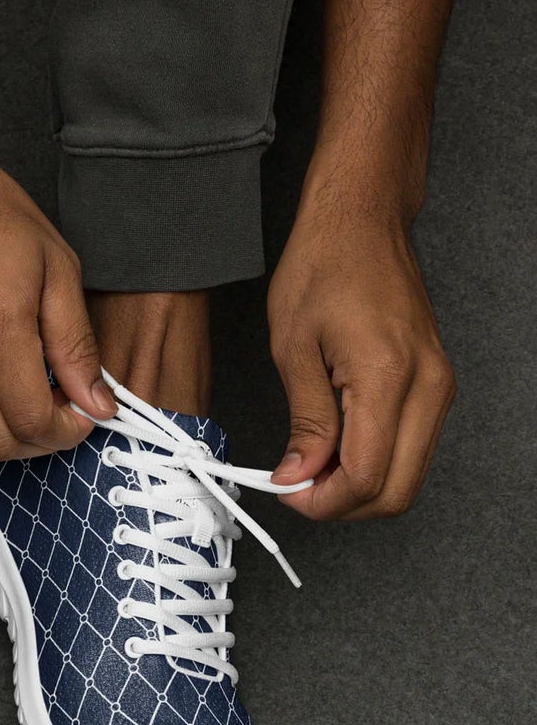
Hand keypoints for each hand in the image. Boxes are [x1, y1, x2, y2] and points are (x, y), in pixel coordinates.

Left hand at [268, 201, 455, 519]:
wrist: (362, 220)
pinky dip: (374, 460)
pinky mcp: (435, 382)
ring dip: (359, 485)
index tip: (285, 492)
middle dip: (343, 504)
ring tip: (309, 464)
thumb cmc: (323, 267)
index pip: (367, 478)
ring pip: (409, 474)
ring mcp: (439, 385)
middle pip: (398, 491)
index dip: (323, 501)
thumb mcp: (293, 349)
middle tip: (296, 487)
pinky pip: (411, 445)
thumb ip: (305, 421)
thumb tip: (300, 475)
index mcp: (389, 378)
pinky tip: (335, 445)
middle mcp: (428, 387)